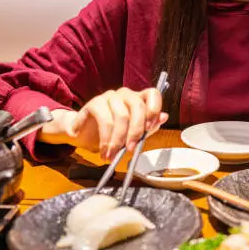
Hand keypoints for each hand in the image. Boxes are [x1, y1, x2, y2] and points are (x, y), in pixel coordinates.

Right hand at [38, 87, 168, 159]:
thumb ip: (148, 127)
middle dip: (136, 131)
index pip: (153, 94)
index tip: (150, 127)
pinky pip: (104, 120)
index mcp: (139, 100)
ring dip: (118, 140)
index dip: (154, 109)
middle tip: (129, 149)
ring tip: (113, 155)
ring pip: (121, 116)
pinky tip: (103, 149)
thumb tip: (164, 117)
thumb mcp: (132, 134)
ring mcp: (110, 96)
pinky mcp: (94, 103)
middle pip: (138, 106)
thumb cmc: (112, 133)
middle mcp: (126, 94)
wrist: (84, 135)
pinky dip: (105, 139)